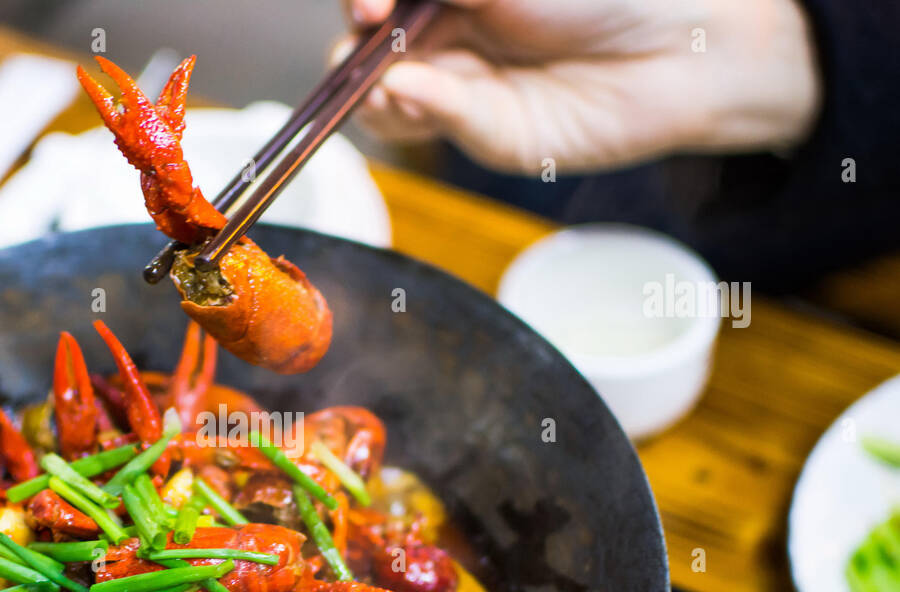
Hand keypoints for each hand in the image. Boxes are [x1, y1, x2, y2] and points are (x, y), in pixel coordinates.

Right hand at [341, 0, 821, 173]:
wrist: (680, 49)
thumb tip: (376, 12)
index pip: (380, 3)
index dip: (362, 2)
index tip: (367, 3)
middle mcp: (450, 37)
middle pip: (366, 49)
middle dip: (355, 48)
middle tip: (370, 29)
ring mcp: (462, 87)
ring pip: (382, 96)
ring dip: (369, 88)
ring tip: (385, 78)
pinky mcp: (484, 134)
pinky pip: (431, 122)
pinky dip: (413, 109)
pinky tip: (414, 94)